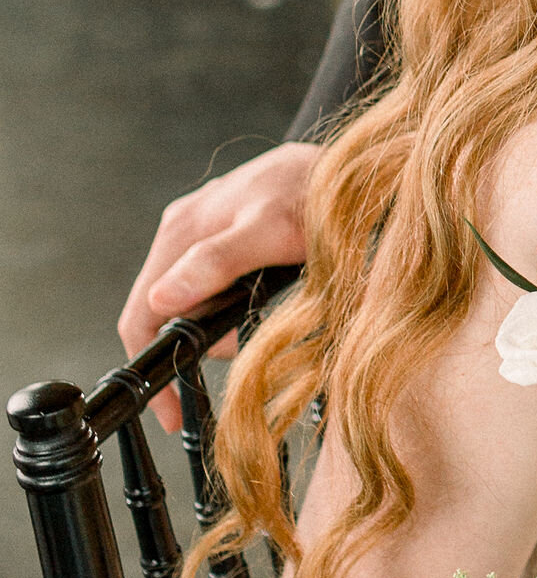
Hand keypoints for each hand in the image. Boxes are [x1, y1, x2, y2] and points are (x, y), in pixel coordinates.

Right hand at [118, 143, 317, 431]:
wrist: (354, 166)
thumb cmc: (315, 193)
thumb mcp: (269, 231)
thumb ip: (215, 262)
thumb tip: (161, 300)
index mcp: (181, 230)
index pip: (142, 313)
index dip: (152, 369)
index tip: (169, 411)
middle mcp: (185, 230)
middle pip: (164, 313)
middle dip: (196, 345)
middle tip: (244, 352)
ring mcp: (207, 233)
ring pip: (194, 304)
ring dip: (223, 325)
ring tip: (266, 315)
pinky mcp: (232, 237)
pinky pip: (217, 289)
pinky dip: (236, 307)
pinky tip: (268, 296)